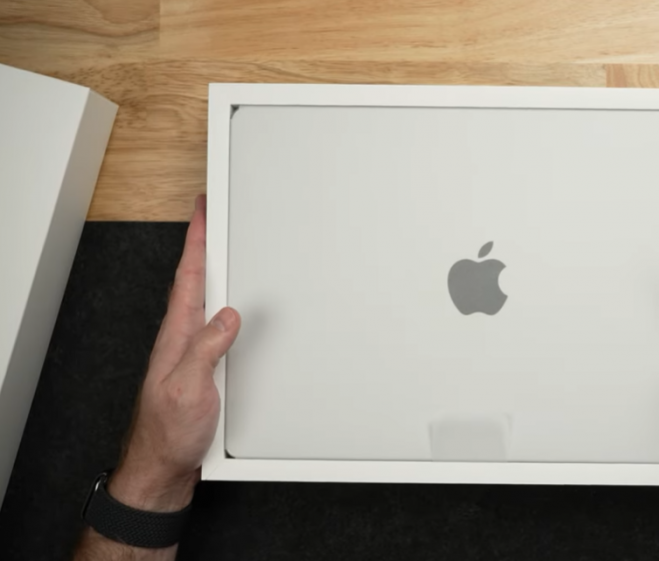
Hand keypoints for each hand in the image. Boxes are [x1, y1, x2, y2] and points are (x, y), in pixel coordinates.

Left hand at [108, 195, 240, 511]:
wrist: (164, 468)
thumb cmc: (169, 432)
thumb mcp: (188, 387)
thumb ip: (207, 348)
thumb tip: (229, 314)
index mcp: (177, 336)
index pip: (188, 276)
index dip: (196, 240)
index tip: (204, 209)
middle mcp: (183, 340)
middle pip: (198, 282)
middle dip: (207, 247)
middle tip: (217, 218)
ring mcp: (192, 354)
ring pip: (209, 304)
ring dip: (218, 276)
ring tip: (229, 250)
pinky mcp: (205, 370)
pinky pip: (218, 329)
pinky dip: (229, 310)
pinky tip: (238, 311)